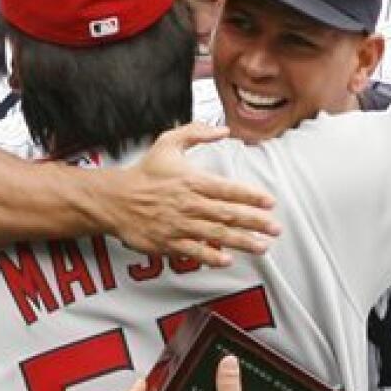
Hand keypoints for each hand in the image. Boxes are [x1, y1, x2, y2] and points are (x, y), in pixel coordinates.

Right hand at [107, 123, 279, 267]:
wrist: (115, 198)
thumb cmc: (144, 172)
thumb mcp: (167, 142)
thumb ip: (196, 132)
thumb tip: (223, 130)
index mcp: (192, 180)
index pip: (228, 189)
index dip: (251, 196)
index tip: (270, 202)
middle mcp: (189, 204)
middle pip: (228, 214)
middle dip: (255, 222)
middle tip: (275, 228)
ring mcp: (179, 225)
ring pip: (216, 235)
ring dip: (242, 242)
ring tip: (262, 247)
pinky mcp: (168, 242)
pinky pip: (194, 251)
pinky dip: (211, 256)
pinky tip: (227, 260)